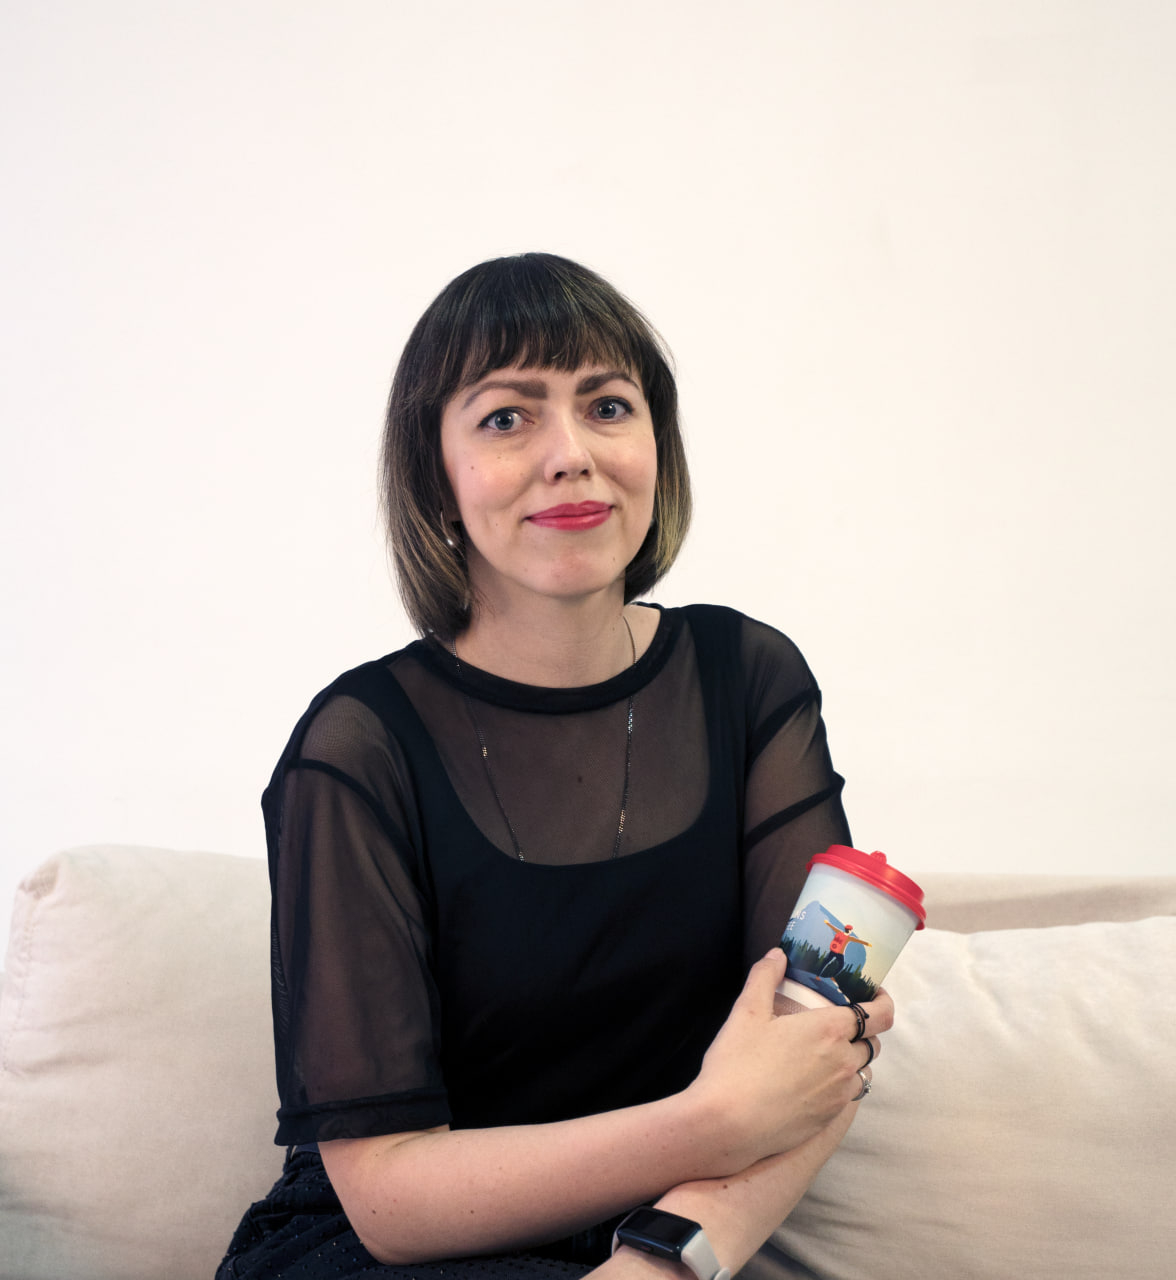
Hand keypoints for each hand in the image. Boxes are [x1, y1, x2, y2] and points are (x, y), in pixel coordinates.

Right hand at [687, 949, 893, 1172]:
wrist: (729, 1124)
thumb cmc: (738, 1064)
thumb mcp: (747, 1011)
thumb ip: (765, 977)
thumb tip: (778, 955)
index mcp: (829, 1029)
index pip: (881, 1015)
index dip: (884, 1001)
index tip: (874, 994)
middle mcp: (844, 1061)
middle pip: (872, 1043)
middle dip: (863, 1030)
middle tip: (838, 1022)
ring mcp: (839, 1093)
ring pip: (863, 1071)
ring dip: (853, 1059)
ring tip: (827, 1053)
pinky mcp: (829, 1118)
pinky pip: (848, 1095)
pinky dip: (841, 1084)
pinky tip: (814, 1081)